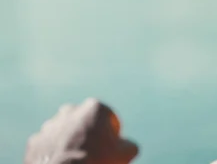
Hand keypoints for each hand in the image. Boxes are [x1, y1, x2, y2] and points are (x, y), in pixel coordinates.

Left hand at [24, 98, 138, 163]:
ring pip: (64, 131)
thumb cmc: (97, 160)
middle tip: (93, 150)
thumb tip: (128, 146)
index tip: (111, 145)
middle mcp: (71, 110)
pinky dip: (54, 152)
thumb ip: (130, 145)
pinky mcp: (36, 139)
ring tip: (76, 158)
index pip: (108, 117)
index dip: (112, 132)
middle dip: (88, 131)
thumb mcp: (125, 153)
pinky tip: (62, 163)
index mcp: (94, 107)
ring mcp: (50, 124)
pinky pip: (48, 144)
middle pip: (84, 120)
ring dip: (70, 140)